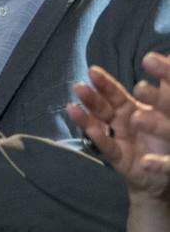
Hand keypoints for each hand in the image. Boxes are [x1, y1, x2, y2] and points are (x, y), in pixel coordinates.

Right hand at [69, 60, 169, 198]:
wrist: (166, 173)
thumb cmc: (166, 140)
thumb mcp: (166, 111)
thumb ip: (164, 92)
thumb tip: (167, 58)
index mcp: (131, 109)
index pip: (114, 93)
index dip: (104, 83)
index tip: (92, 71)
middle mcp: (120, 122)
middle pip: (102, 107)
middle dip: (90, 97)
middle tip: (77, 86)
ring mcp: (118, 140)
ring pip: (98, 125)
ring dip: (85, 117)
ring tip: (71, 107)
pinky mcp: (119, 159)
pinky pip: (108, 147)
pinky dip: (99, 138)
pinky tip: (89, 129)